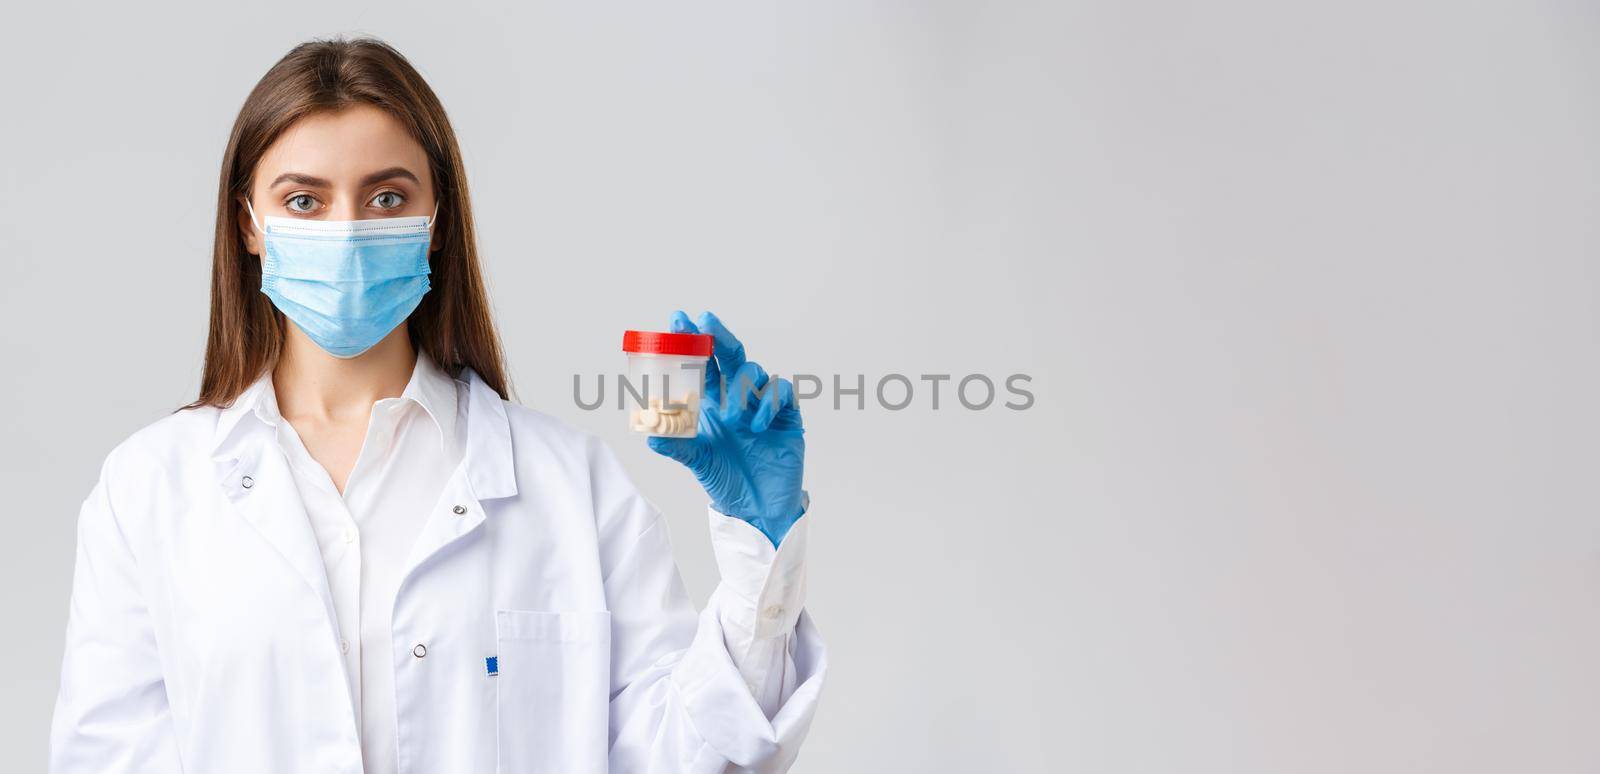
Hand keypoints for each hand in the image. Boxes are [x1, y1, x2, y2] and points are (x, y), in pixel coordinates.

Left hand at [647, 311, 805, 546]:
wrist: (760, 508)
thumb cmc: (727, 481)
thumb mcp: (698, 461)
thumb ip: (678, 445)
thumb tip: (650, 433)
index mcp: (712, 402)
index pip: (700, 364)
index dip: (690, 341)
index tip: (677, 319)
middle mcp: (737, 397)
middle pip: (729, 355)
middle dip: (717, 336)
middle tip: (705, 321)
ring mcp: (763, 404)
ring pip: (754, 371)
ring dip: (740, 386)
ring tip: (732, 414)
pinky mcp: (786, 415)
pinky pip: (780, 392)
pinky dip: (767, 402)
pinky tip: (756, 425)